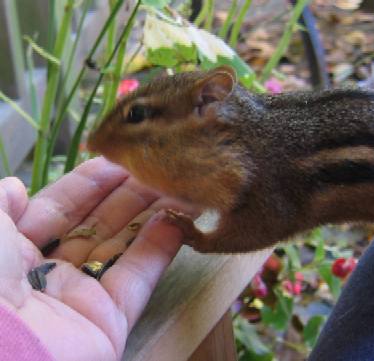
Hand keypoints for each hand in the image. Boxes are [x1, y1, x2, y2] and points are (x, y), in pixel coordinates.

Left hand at [0, 157, 195, 359]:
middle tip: (157, 167)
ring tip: (177, 186)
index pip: (58, 209)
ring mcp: (82, 298)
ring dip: (150, 216)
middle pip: (96, 225)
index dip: (89, 183)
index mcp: (13, 253)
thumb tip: (14, 186)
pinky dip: (159, 250)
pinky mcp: (109, 321)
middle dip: (127, 194)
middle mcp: (49, 273)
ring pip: (122, 248)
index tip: (119, 157)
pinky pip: (137, 279)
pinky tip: (178, 220)